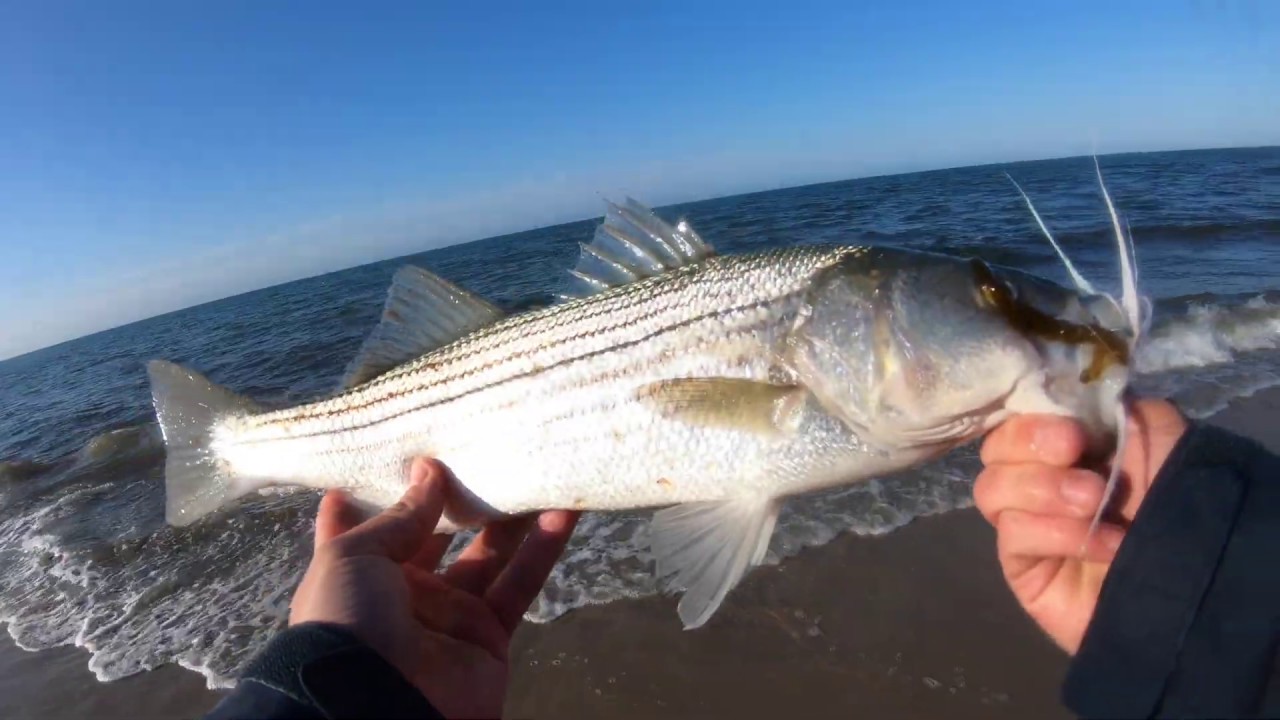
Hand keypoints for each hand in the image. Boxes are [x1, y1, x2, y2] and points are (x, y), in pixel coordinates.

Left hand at [289, 458, 579, 717]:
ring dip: (513, 513)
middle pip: (440, 534)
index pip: (367, 525)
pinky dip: (545, 547)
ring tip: (536, 465)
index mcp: (357, 573)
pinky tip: (567, 508)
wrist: (377, 703)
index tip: (405, 448)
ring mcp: (449, 614)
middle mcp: (403, 591)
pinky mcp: (490, 635)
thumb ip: (400, 515)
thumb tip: (430, 469)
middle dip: (460, 495)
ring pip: (489, 553)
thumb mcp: (353, 556)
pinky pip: (520, 584)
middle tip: (486, 447)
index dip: (383, 490)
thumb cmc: (347, 619)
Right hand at [974, 398, 1187, 652]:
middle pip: (994, 450)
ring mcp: (1025, 522)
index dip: (1032, 419)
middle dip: (1031, 447)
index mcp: (1064, 446)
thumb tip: (1072, 398)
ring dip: (1043, 490)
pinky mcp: (1020, 564)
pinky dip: (1057, 533)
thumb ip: (1114, 406)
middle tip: (1077, 455)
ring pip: (991, 489)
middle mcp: (1038, 479)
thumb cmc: (1178, 502)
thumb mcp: (1159, 433)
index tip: (1074, 433)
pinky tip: (1104, 543)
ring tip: (1094, 502)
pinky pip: (1013, 534)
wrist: (1197, 580)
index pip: (1016, 418)